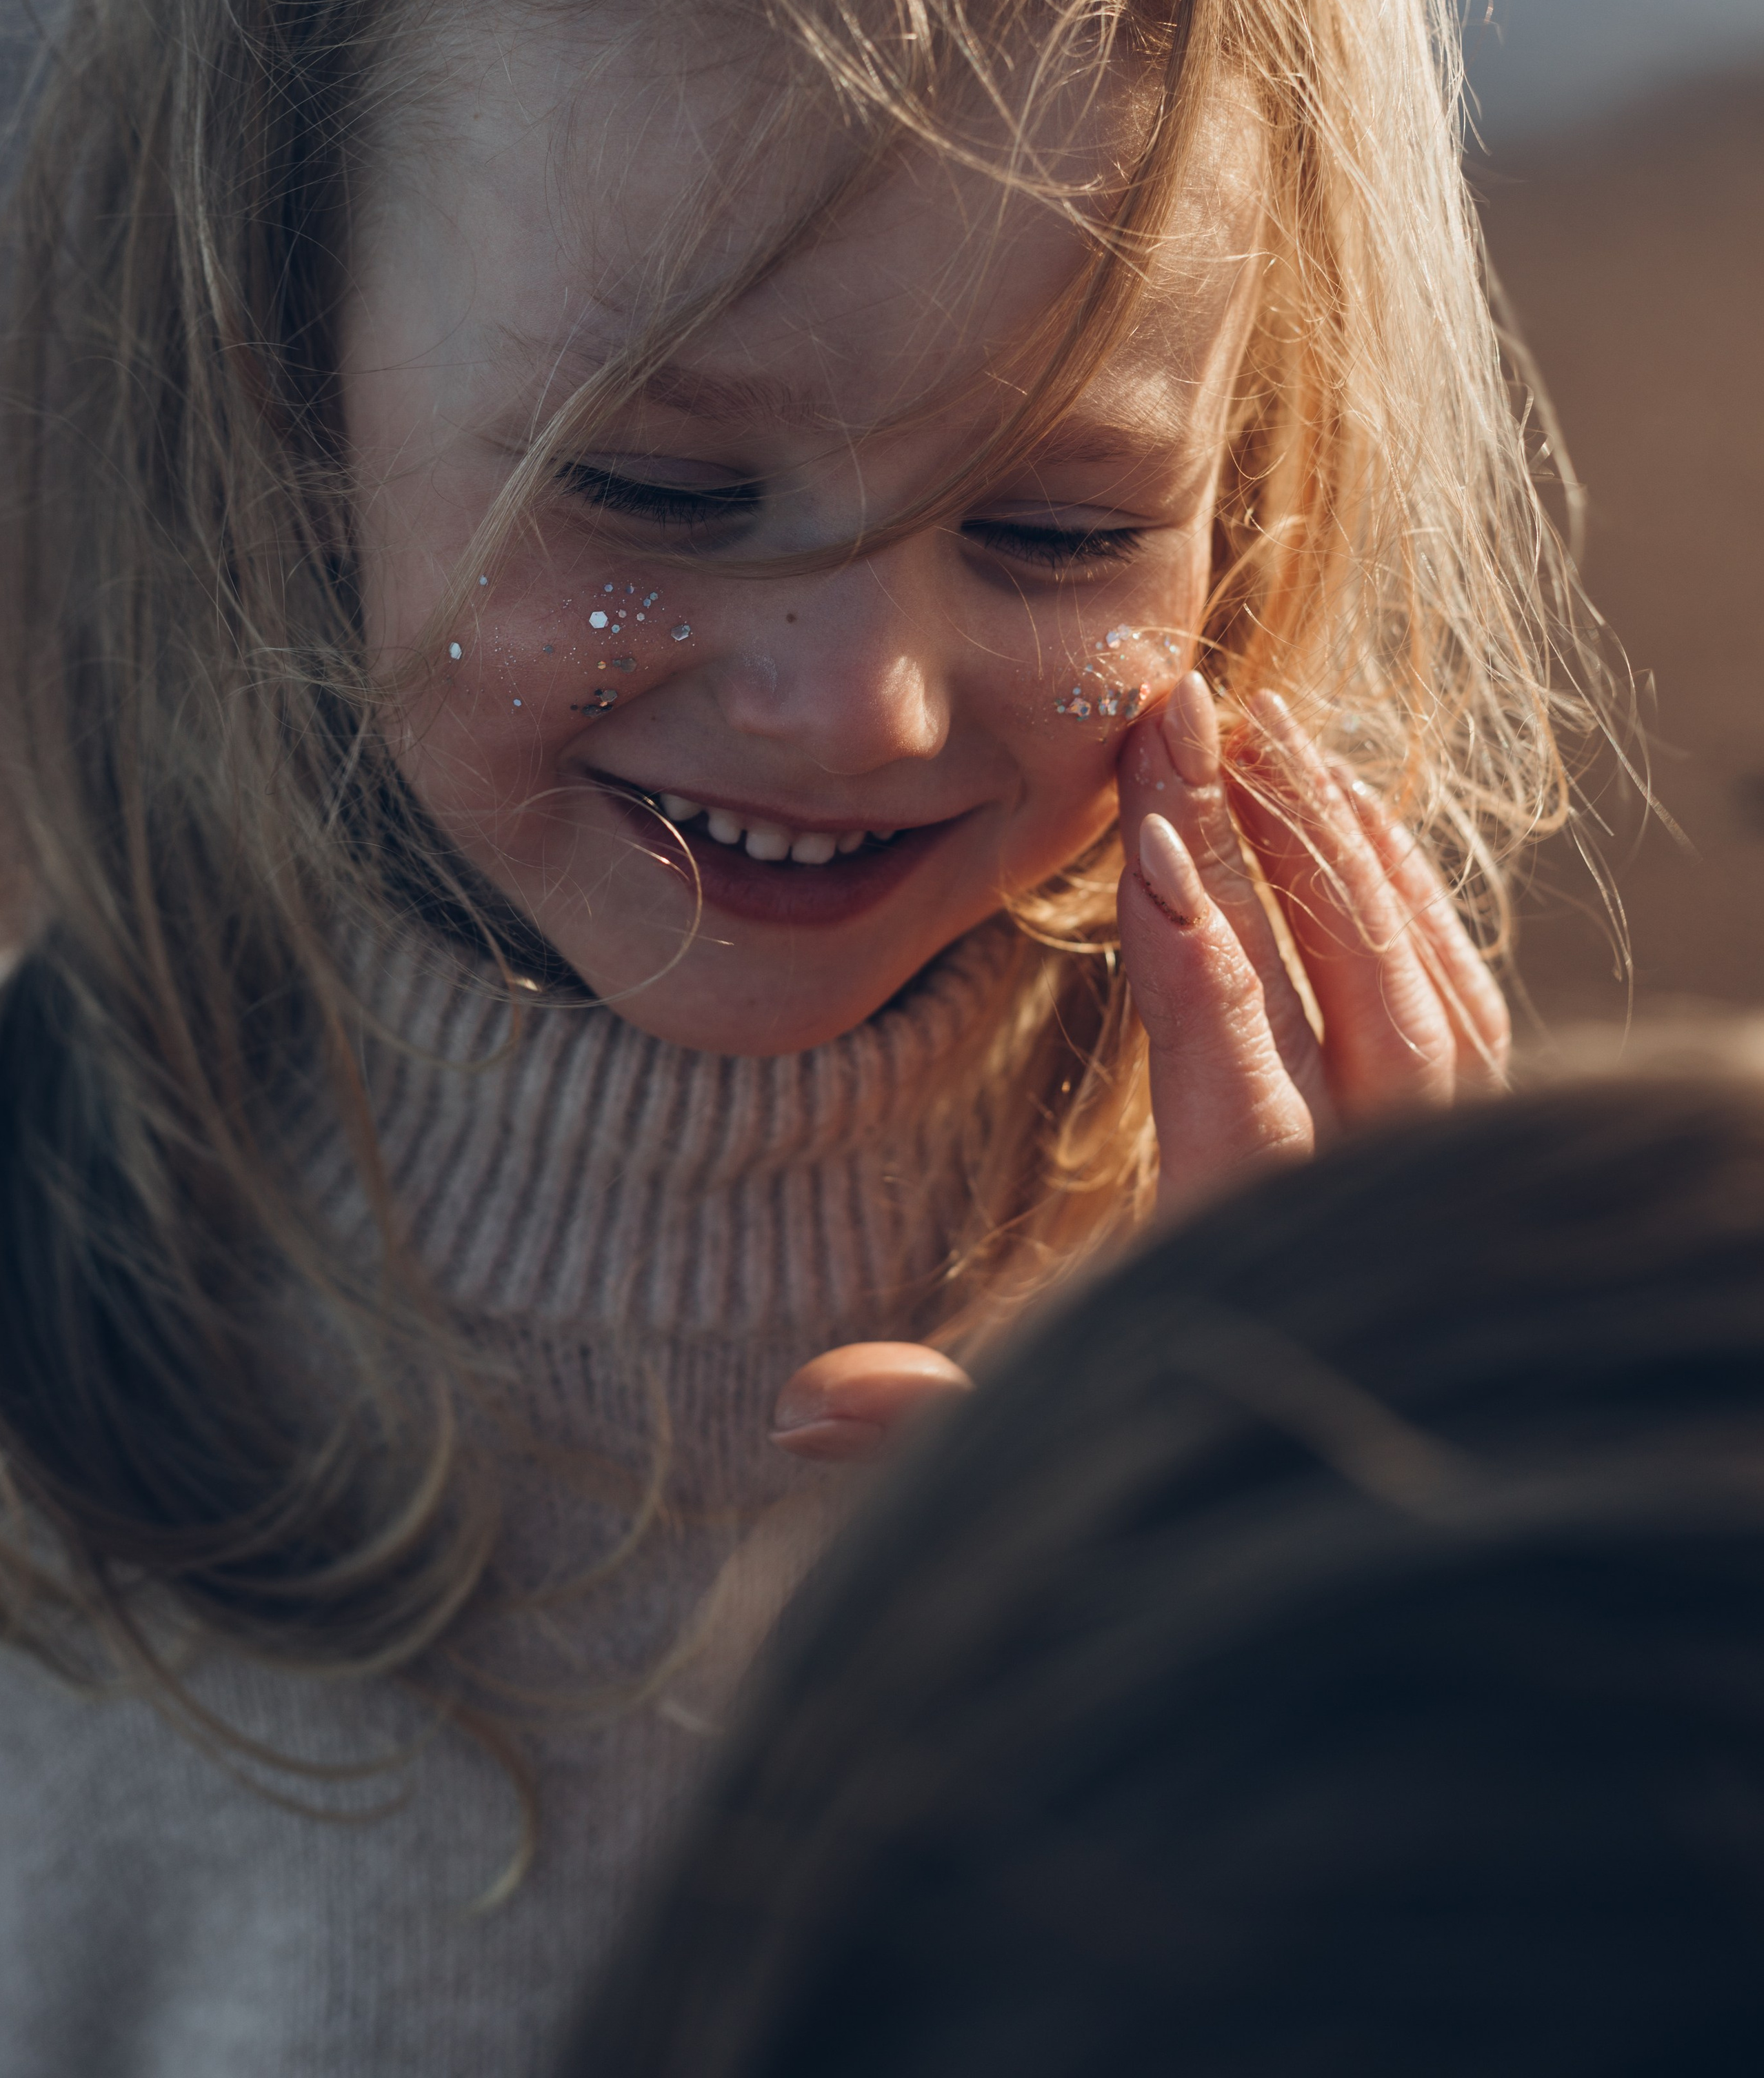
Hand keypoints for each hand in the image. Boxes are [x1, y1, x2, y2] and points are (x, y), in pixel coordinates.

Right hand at [771, 674, 1507, 1464]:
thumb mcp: (1045, 1437)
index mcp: (1253, 1258)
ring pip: (1416, 989)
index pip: (1235, 1076)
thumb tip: (799, 1409)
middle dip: (1259, 849)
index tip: (1156, 829)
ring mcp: (1434, 1179)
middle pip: (1337, 998)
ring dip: (1342, 857)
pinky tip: (1366, 829)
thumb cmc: (1180, 1472)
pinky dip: (1416, 908)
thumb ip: (934, 1421)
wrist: (1355, 1548)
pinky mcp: (1469, 1161)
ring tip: (1272, 742)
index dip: (1198, 952)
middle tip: (1192, 721)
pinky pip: (1464, 1009)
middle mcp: (1368, 1209)